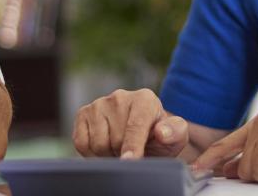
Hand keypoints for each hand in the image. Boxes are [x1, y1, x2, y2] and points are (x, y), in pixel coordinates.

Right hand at [73, 89, 188, 158]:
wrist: (142, 136)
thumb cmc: (159, 137)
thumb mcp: (175, 137)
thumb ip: (175, 132)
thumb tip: (162, 132)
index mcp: (144, 99)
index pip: (135, 126)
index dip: (133, 146)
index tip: (130, 160)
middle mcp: (119, 96)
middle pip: (116, 139)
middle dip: (123, 153)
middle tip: (133, 152)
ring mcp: (99, 104)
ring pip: (98, 143)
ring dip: (108, 154)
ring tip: (120, 148)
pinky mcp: (82, 113)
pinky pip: (81, 143)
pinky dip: (92, 153)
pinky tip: (106, 147)